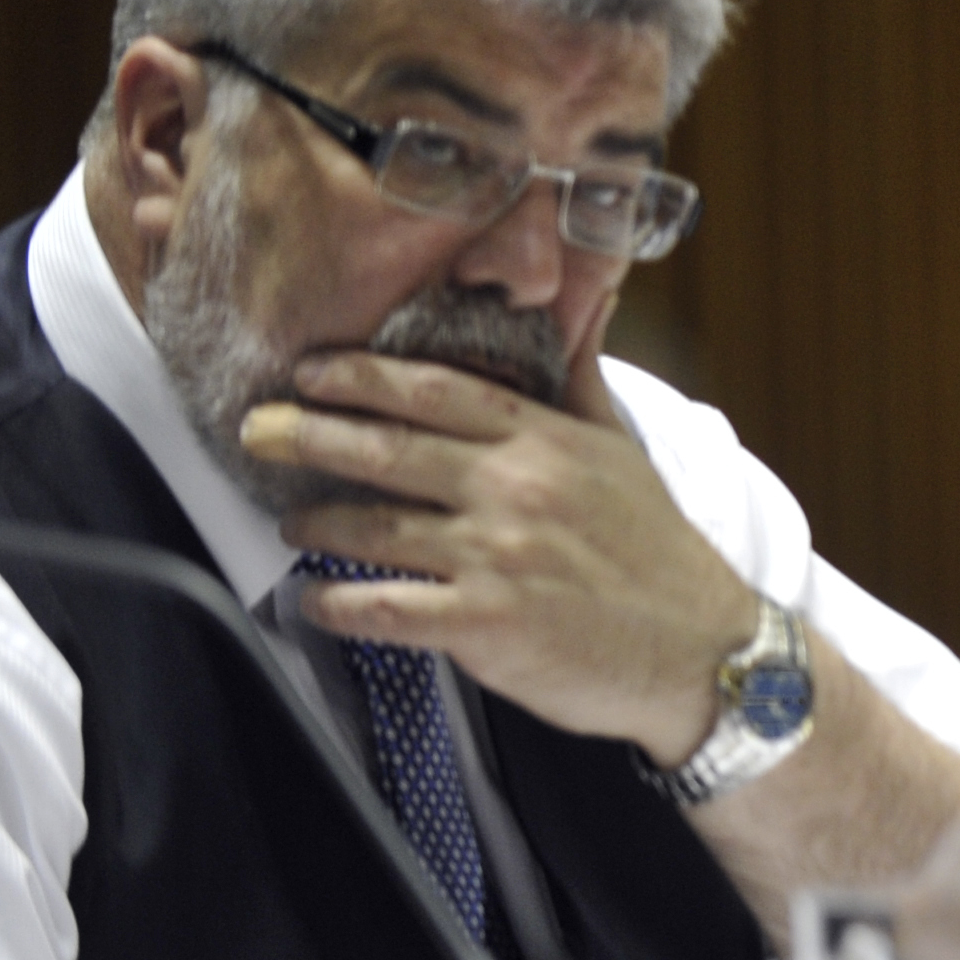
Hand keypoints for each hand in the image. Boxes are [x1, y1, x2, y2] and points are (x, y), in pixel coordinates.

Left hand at [245, 343, 752, 764]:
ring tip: (289, 520)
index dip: (361, 376)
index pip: (435, 390)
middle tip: (256, 429)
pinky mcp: (484, 626)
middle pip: (385, 449)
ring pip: (372, 528)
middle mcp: (515, 490)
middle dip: (306, 434)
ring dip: (314, 521)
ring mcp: (496, 558)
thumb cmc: (660, 553)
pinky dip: (333, 604)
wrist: (703, 649)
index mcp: (545, 442)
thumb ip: (581, 385)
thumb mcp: (625, 453)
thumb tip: (583, 309)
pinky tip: (311, 599)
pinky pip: (382, 609)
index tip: (311, 370)